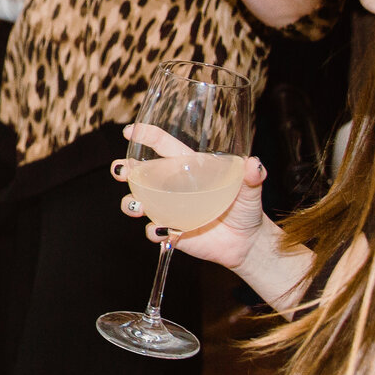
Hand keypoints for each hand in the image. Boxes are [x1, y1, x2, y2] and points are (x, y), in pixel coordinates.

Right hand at [112, 127, 271, 269]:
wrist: (246, 243)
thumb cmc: (246, 209)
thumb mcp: (251, 190)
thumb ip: (252, 176)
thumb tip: (254, 164)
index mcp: (189, 168)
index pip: (163, 146)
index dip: (146, 135)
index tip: (130, 131)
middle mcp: (173, 187)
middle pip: (140, 173)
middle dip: (124, 169)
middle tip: (120, 170)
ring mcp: (169, 209)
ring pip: (138, 201)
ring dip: (130, 202)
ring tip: (137, 206)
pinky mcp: (171, 231)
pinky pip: (154, 230)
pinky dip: (154, 231)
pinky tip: (164, 231)